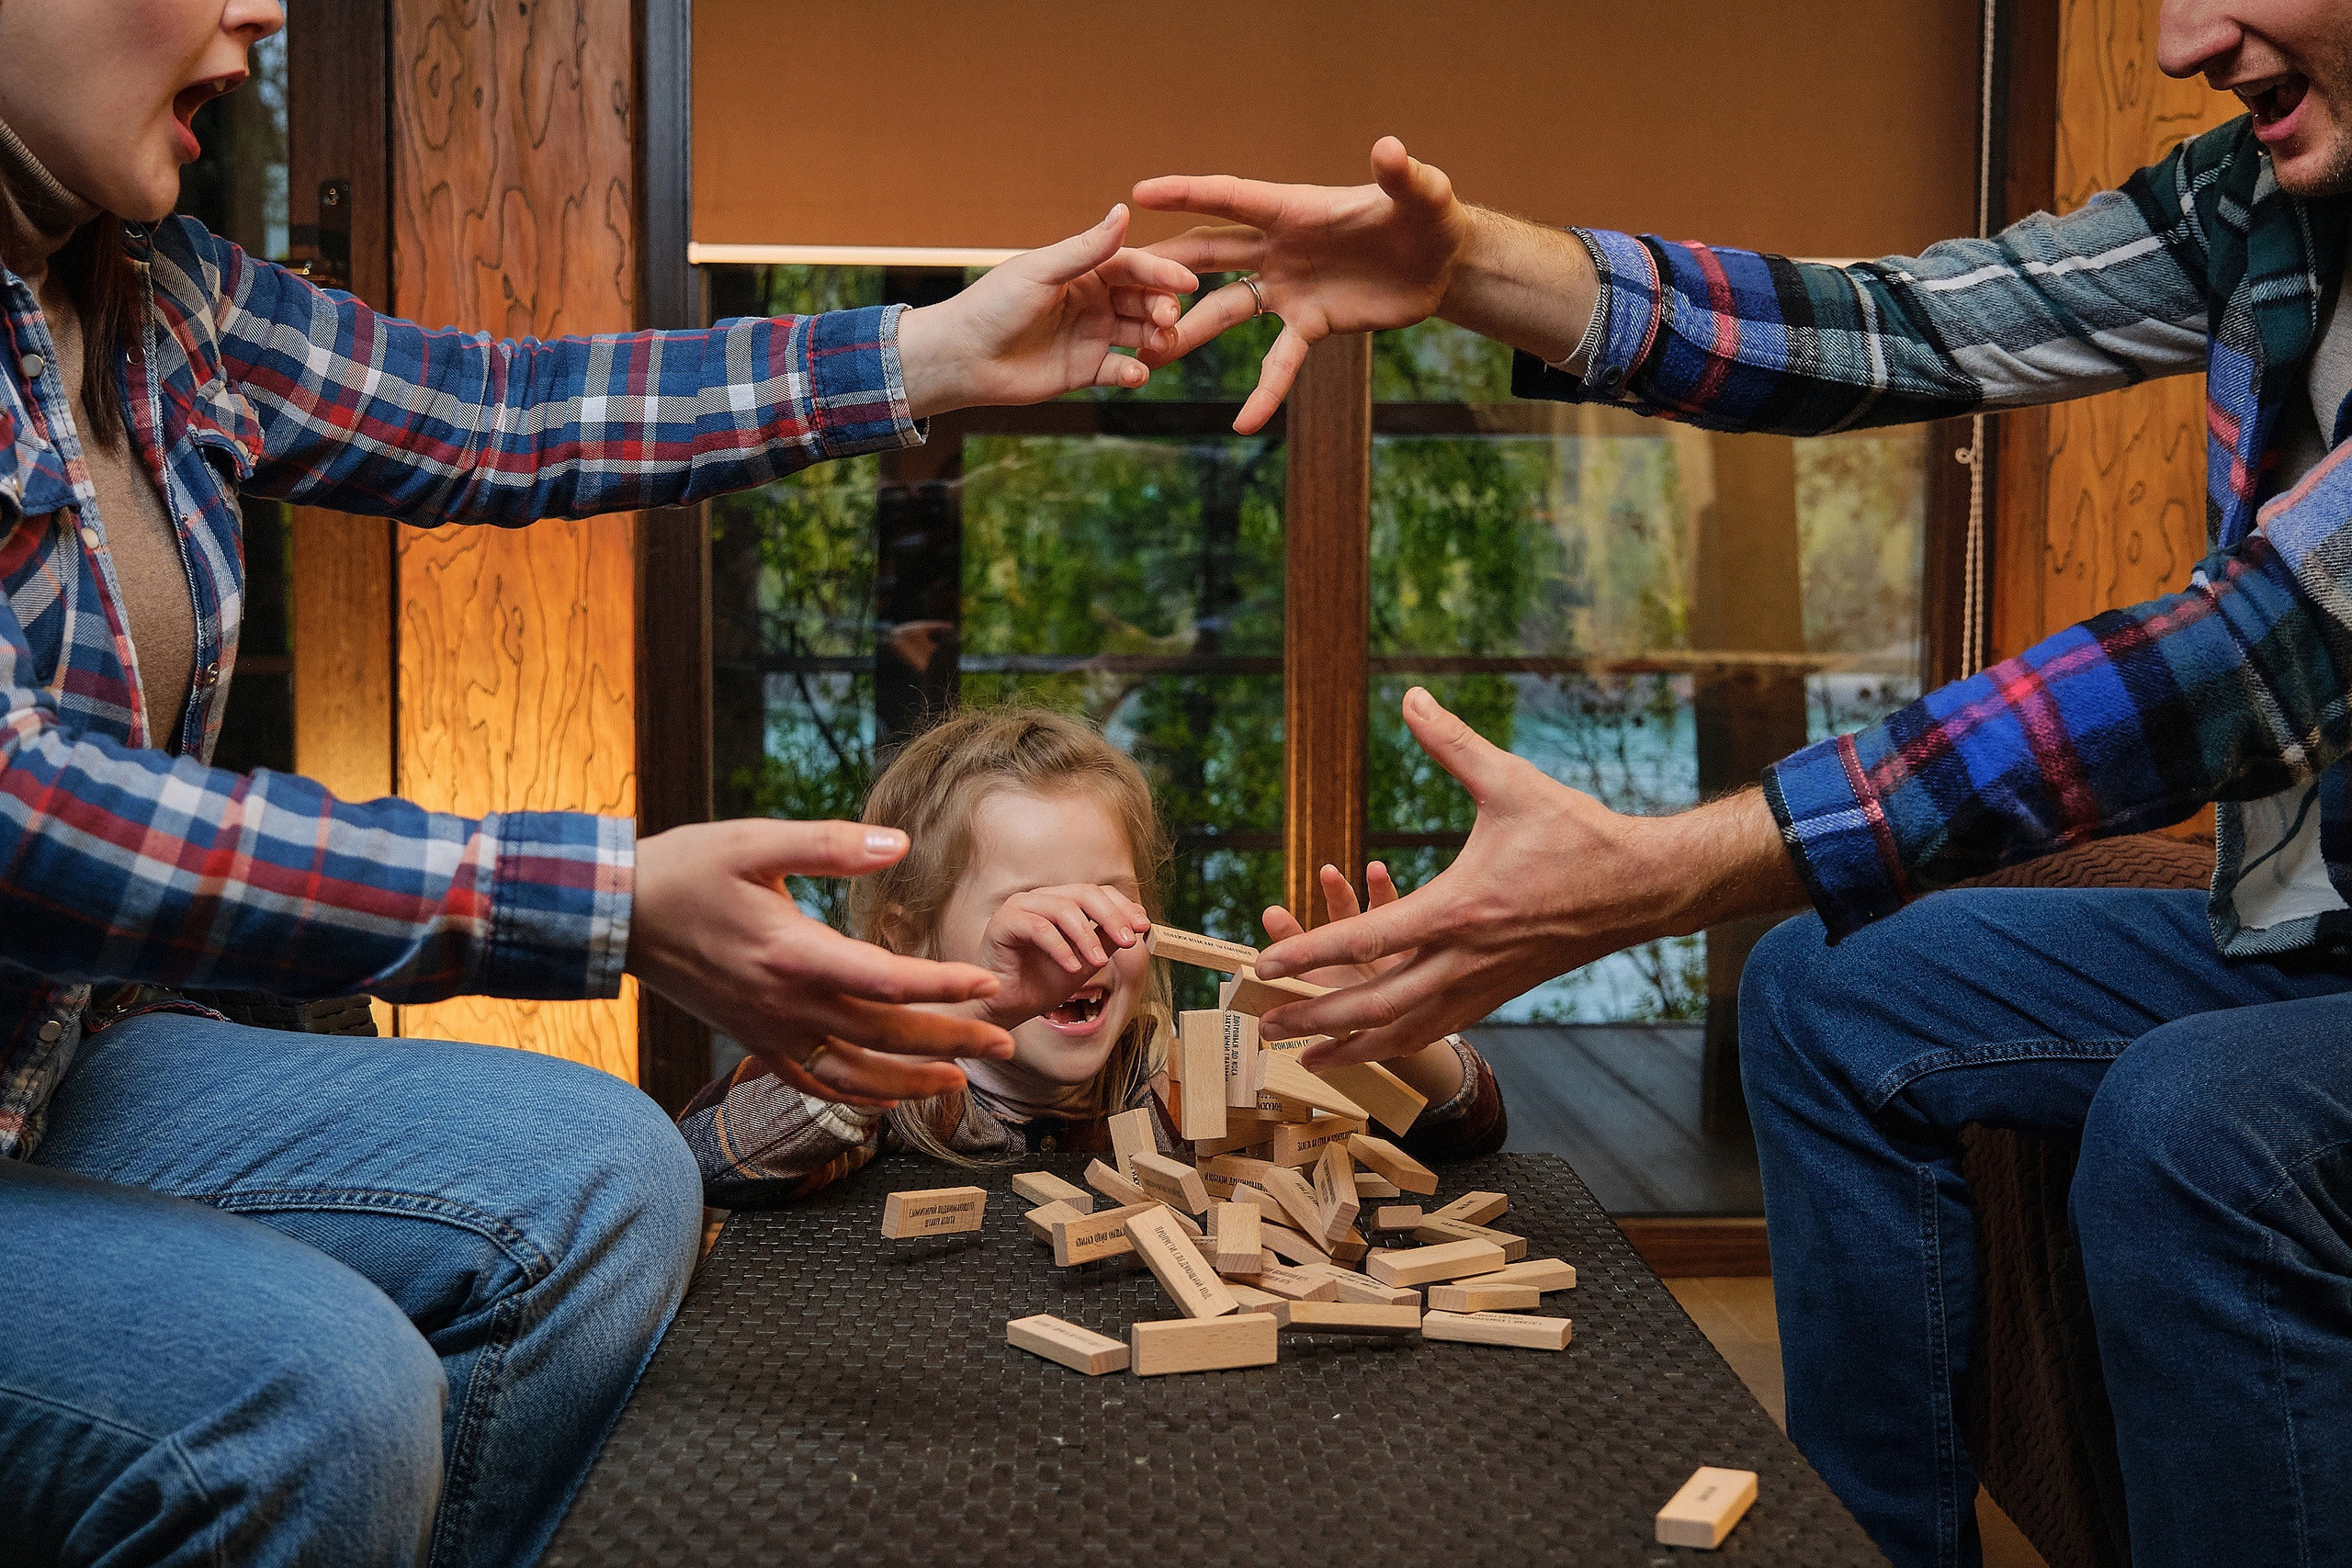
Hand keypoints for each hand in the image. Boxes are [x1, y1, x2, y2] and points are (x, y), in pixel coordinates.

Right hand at [626, 820, 1014, 1106]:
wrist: (615, 915)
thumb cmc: (685, 870)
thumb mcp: (755, 841)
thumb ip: (830, 844)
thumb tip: (898, 844)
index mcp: (795, 953)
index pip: (887, 980)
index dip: (943, 985)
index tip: (988, 983)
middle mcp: (788, 1002)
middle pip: (885, 1035)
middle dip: (951, 1042)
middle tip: (1006, 1045)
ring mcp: (770, 1029)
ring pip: (854, 1072)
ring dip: (911, 1081)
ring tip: (962, 1082)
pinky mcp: (754, 1038)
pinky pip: (814, 1081)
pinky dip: (856, 1094)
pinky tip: (887, 1097)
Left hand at [895, 204, 1196, 417]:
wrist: (962, 358)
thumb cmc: (993, 306)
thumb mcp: (1041, 271)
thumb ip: (1086, 248)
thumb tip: (1124, 210)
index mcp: (1083, 270)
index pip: (1133, 266)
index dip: (1161, 272)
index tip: (1188, 281)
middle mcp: (1093, 301)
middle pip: (1142, 299)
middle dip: (1161, 307)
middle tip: (1168, 317)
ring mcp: (1091, 336)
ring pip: (1138, 334)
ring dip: (1155, 338)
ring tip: (1161, 344)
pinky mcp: (1085, 371)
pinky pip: (1119, 370)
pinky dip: (1132, 372)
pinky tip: (1135, 374)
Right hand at [968, 883, 1151, 1029]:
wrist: (1008, 1008)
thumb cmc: (1042, 984)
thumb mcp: (1086, 961)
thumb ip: (1106, 940)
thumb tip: (1137, 924)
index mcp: (1059, 902)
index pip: (1097, 892)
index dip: (1123, 907)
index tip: (1144, 927)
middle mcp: (1040, 898)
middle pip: (1084, 893)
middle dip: (1112, 917)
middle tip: (1130, 941)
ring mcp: (1020, 906)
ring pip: (1063, 908)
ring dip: (1087, 936)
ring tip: (1100, 962)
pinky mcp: (1003, 922)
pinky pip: (1038, 927)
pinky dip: (1060, 948)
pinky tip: (1073, 967)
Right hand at [1132, 136, 1470, 432]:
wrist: (1442, 264)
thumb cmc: (1430, 215)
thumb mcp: (1423, 195)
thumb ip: (1403, 175)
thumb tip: (1389, 149)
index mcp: (1294, 209)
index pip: (1231, 198)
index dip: (1187, 193)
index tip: (1139, 193)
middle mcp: (1279, 248)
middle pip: (1210, 255)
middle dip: (1165, 268)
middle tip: (1115, 281)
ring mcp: (1288, 289)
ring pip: (1226, 310)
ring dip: (1190, 332)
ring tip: (1151, 358)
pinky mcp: (1310, 325)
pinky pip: (1278, 363)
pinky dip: (1262, 392)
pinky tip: (1243, 424)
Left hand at [1254, 688, 1806, 1066]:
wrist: (1640, 888)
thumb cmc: (1575, 833)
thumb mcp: (1509, 780)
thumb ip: (1452, 742)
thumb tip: (1410, 697)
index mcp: (1459, 909)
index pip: (1367, 939)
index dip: (1309, 951)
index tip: (1262, 962)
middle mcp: (1465, 959)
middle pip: (1375, 1003)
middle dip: (1315, 1015)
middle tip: (1263, 1023)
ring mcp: (1482, 985)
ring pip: (1405, 1029)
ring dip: (1350, 1043)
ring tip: (1304, 1055)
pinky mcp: (1497, 995)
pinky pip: (1436, 1028)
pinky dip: (1396, 1041)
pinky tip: (1369, 1046)